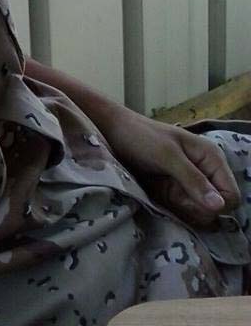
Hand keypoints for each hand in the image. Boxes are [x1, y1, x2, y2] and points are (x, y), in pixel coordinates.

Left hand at [100, 108, 240, 226]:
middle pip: (216, 207)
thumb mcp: (167, 156)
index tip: (192, 200)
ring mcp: (189, 183)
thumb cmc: (140, 136)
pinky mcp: (175, 191)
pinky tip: (160, 195)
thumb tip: (220, 206)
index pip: (231, 195)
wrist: (112, 131)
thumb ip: (193, 179)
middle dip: (195, 207)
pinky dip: (173, 208)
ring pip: (200, 212)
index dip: (216, 205)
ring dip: (183, 208)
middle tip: (172, 192)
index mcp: (210, 157)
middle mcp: (205, 171)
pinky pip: (184, 210)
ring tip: (163, 190)